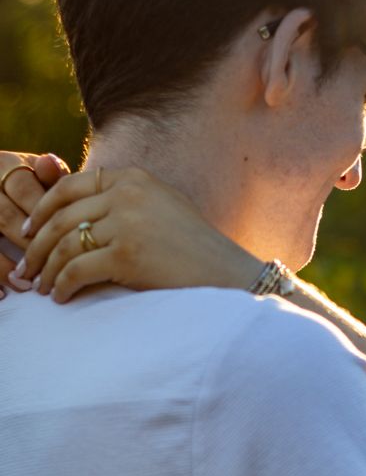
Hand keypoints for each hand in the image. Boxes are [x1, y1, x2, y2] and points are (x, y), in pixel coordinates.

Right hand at [0, 151, 68, 291]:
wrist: (0, 195)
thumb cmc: (27, 187)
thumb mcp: (35, 175)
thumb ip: (49, 177)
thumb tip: (50, 163)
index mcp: (3, 165)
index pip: (24, 188)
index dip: (46, 217)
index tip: (68, 241)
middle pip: (5, 216)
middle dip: (31, 246)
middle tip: (53, 270)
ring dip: (6, 267)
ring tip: (27, 286)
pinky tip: (2, 295)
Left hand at [13, 165, 261, 301]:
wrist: (229, 275)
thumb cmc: (196, 251)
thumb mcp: (162, 209)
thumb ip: (125, 202)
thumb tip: (79, 213)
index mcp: (134, 178)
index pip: (71, 188)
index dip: (42, 210)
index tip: (29, 232)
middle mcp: (128, 194)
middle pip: (61, 217)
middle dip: (37, 246)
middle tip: (27, 269)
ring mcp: (127, 222)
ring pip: (65, 245)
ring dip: (46, 269)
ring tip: (41, 288)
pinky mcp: (127, 254)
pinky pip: (77, 270)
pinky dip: (63, 285)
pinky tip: (61, 297)